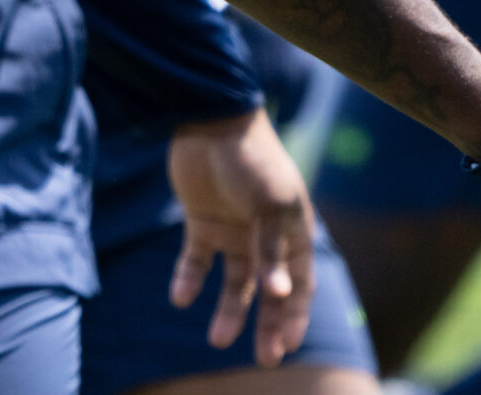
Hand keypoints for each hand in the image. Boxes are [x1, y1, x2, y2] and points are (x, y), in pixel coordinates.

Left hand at [164, 108, 317, 367]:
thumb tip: (279, 296)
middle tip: (264, 359)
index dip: (295, 317)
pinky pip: (197, 260)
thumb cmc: (253, 160)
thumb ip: (273, 250)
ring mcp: (233, 231)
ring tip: (217, 339)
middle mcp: (264, 237)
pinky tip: (180, 298)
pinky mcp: (201, 223)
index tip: (287, 346)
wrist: (210, 121)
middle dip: (268, 326)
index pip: (300, 285)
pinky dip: (189, 280)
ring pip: (235, 284)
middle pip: (269, 293)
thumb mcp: (270, 204)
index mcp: (292, 232)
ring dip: (228, 311)